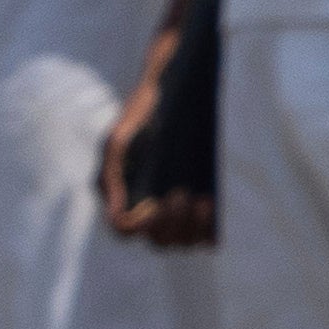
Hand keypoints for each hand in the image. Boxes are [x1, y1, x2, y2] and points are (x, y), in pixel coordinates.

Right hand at [100, 24, 213, 247]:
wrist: (176, 88)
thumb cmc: (143, 111)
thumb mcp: (120, 139)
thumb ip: (111, 175)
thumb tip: (116, 214)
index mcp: (121, 193)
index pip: (126, 229)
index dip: (142, 225)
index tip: (158, 202)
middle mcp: (146, 205)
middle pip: (157, 240)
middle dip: (172, 225)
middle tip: (184, 196)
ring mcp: (173, 205)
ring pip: (181, 240)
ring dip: (193, 228)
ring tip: (204, 201)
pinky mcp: (197, 201)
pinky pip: (204, 232)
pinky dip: (210, 229)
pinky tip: (216, 207)